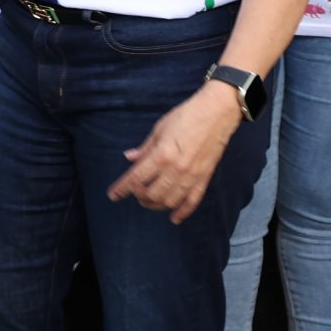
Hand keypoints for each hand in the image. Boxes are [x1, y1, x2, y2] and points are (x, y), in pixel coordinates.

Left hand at [109, 82, 243, 223]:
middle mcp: (176, 169)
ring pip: (169, 202)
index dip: (122, 188)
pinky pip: (192, 201)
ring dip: (156, 205)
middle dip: (139, 196)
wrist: (217, 113)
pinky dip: (182, 212)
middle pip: (152, 194)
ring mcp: (192, 176)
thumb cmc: (186, 116)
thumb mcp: (159, 129)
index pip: (136, 178)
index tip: (113, 195)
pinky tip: (174, 218)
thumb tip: (129, 158)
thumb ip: (145, 148)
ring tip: (149, 200)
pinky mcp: (204, 178)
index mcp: (162, 155)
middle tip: (134, 191)